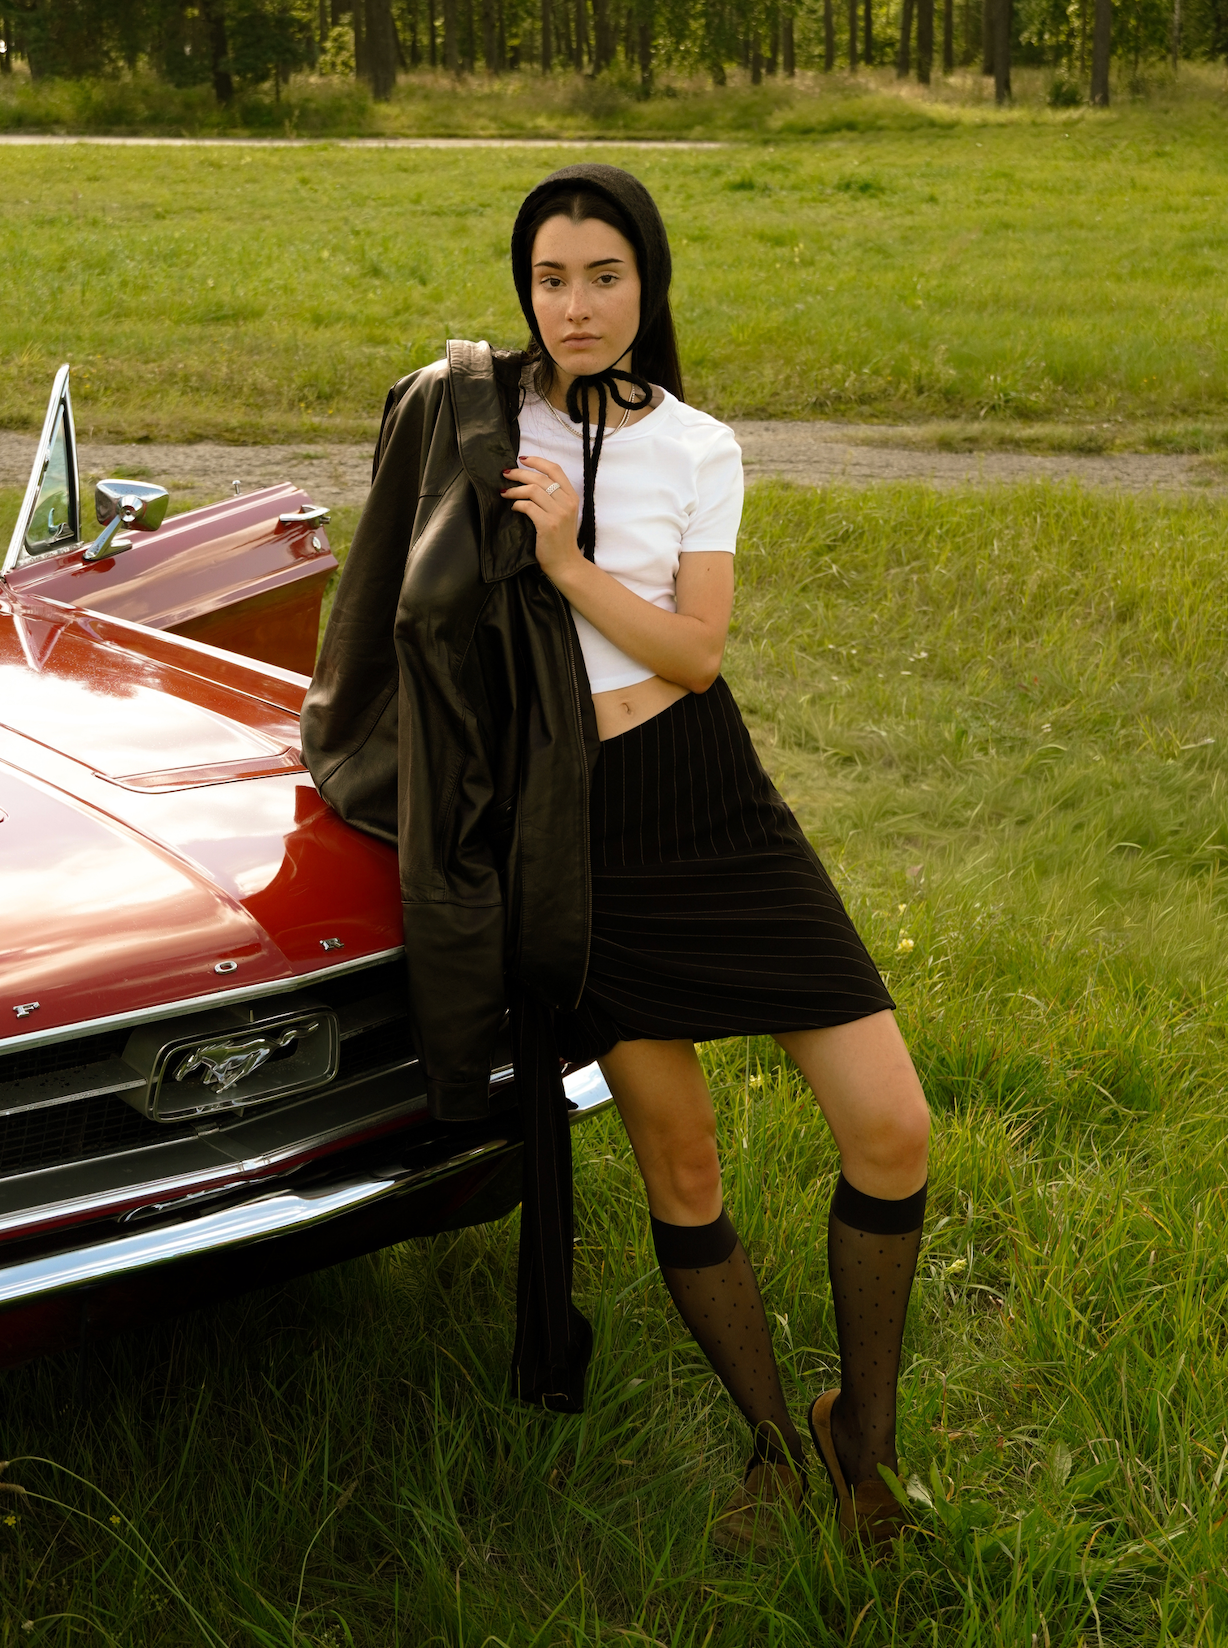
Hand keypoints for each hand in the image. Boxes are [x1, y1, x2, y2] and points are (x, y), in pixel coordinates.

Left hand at [501, 455, 582, 584]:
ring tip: (504, 493)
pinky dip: (517, 504)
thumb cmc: (559, 540)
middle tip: (505, 474)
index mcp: (572, 496)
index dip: (537, 461)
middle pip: (540, 478)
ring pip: (533, 490)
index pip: (555, 469)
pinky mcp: (548, 524)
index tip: (522, 459)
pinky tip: (513, 508)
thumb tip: (528, 481)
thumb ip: (553, 498)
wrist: (566, 564)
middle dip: (519, 473)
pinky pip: (528, 506)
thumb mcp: (562, 514)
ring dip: (515, 489)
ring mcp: (559, 513)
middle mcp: (567, 502)